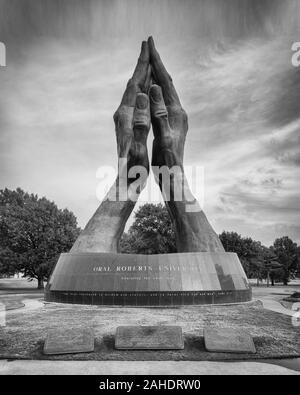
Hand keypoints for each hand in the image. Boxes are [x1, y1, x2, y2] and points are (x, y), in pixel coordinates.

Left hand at [113, 41, 150, 190]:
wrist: (125, 181)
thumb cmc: (134, 168)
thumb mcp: (138, 145)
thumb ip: (139, 121)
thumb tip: (141, 95)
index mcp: (125, 116)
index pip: (134, 84)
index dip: (141, 65)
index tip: (148, 46)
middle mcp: (122, 115)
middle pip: (132, 84)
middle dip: (141, 65)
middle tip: (147, 46)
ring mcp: (123, 120)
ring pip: (133, 92)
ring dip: (141, 76)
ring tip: (149, 63)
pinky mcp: (127, 126)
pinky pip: (135, 102)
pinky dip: (142, 90)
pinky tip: (146, 90)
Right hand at [148, 37, 187, 169]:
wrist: (173, 177)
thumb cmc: (167, 161)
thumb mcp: (163, 137)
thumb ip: (159, 113)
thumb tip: (155, 88)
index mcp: (176, 113)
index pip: (166, 81)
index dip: (157, 62)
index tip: (150, 43)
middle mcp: (178, 112)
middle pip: (167, 82)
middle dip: (158, 63)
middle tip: (149, 44)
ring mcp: (176, 118)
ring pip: (166, 91)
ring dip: (157, 75)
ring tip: (150, 61)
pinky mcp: (171, 124)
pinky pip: (163, 101)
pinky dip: (156, 90)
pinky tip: (151, 89)